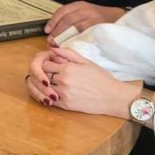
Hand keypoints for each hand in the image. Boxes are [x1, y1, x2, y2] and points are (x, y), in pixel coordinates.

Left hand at [26, 47, 140, 117]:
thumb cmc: (101, 78)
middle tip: (48, 73)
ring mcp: (63, 94)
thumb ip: (68, 53)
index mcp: (67, 68)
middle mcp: (63, 81)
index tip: (50, 64)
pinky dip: (47, 95)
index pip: (44, 63)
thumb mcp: (86, 61)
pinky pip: (49, 99)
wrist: (112, 97)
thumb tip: (52, 48)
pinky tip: (52, 92)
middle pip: (42, 75)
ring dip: (43, 85)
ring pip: (43, 87)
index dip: (45, 63)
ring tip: (49, 83)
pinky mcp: (65, 105)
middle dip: (43, 73)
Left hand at [44, 1, 125, 42]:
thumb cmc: (96, 17)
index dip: (53, 21)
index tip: (47, 30)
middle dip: (57, 31)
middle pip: (67, 20)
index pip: (62, 11)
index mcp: (79, 5)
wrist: (116, 17)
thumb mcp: (83, 11)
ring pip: (75, 28)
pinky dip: (76, 40)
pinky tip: (71, 45)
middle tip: (51, 40)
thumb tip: (53, 29)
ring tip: (58, 44)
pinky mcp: (98, 28)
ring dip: (65, 37)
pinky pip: (84, 34)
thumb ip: (70, 17)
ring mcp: (92, 19)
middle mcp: (85, 10)